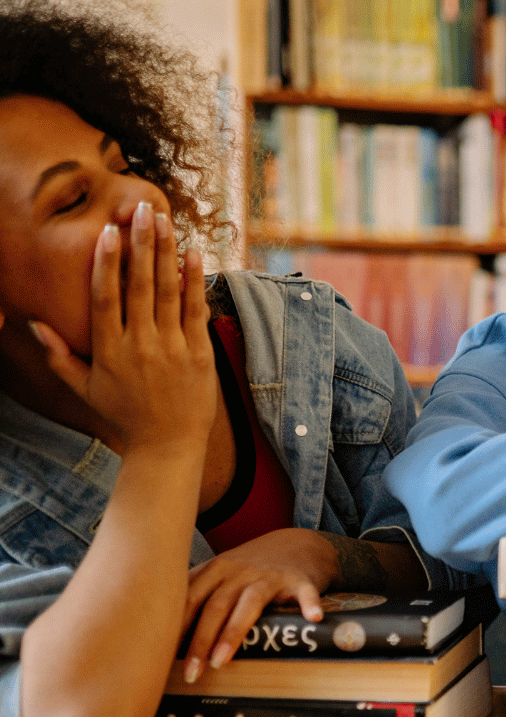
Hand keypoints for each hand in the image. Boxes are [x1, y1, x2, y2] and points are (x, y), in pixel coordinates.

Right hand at [29, 203, 214, 453]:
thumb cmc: (124, 413)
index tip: (107, 233)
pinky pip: (196, 310)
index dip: (106, 263)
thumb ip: (58, 355)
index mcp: (108, 350)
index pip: (104, 298)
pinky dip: (196, 281)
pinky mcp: (199, 352)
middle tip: (140, 210)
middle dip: (140, 245)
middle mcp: (140, 345)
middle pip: (138, 286)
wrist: (168, 444)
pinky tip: (195, 254)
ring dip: (167, 253)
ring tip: (164, 221)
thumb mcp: (83, 387)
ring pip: (168, 291)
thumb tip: (33, 323)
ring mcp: (172, 348)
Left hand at [179, 528, 338, 681]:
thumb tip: (158, 629)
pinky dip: (309, 604)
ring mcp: (270, 575)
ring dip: (233, 632)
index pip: (190, 600)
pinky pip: (304, 592)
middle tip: (191, 673)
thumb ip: (193, 592)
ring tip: (221, 661)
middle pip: (215, 605)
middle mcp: (240, 570)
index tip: (163, 658)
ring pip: (249, 603)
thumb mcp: (218, 573)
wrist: (296, 545)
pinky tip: (313, 618)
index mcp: (216, 570)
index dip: (176, 629)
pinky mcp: (299, 580)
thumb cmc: (250, 569)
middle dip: (200, 641)